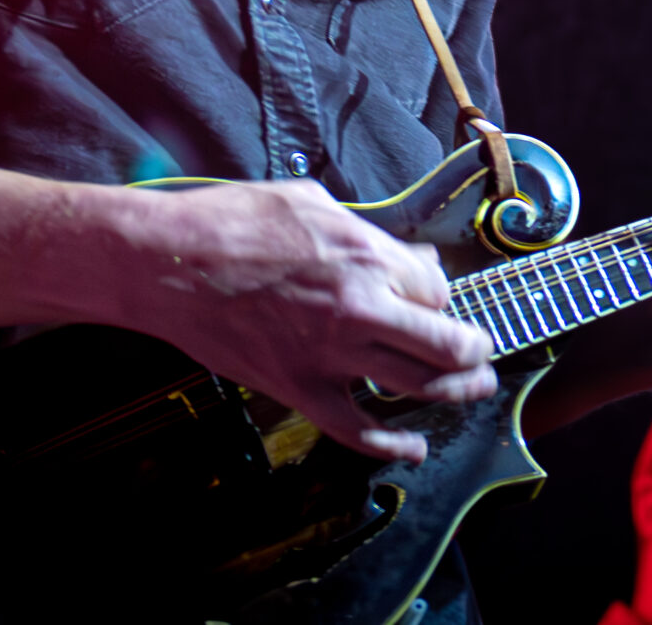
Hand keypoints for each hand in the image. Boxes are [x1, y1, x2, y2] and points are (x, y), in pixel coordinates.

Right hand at [115, 180, 495, 463]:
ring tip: (473, 389)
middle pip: (448, 343)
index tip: (435, 298)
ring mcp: (331, 355)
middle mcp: (361, 307)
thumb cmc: (235, 222)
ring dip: (457, 391)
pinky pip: (358, 430)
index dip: (441, 294)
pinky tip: (413, 448)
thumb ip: (368, 233)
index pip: (436, 286)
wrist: (168, 264)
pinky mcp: (298, 389)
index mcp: (367, 255)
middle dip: (475, 349)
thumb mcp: (315, 203)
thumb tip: (407, 254)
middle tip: (483, 353)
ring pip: (418, 387)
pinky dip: (392, 446)